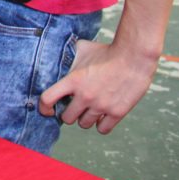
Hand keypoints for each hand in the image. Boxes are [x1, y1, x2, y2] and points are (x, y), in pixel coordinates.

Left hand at [38, 39, 157, 133]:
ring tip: (90, 109)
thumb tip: (60, 54)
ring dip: (85, 118)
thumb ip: (69, 56)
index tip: (48, 110)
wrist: (134, 57)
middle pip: (67, 118)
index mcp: (73, 80)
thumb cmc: (107, 51)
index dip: (44, 108)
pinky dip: (101, 125)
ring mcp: (101, 106)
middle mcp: (85, 96)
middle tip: (75, 107)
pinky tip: (103, 116)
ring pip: (84, 124)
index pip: (47, 100)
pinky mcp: (117, 112)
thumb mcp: (82, 49)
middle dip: (69, 113)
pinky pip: (103, 129)